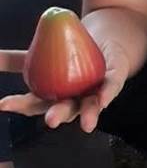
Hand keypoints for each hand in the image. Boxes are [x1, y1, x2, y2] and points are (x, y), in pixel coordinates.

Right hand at [0, 40, 129, 132]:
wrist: (106, 42)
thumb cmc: (70, 54)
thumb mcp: (42, 55)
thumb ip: (15, 59)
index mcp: (54, 96)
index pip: (34, 103)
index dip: (20, 105)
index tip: (2, 104)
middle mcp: (76, 100)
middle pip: (64, 110)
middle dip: (57, 116)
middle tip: (50, 121)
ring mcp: (96, 93)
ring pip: (91, 106)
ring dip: (89, 115)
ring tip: (86, 125)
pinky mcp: (114, 80)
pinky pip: (111, 87)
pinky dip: (107, 93)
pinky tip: (104, 99)